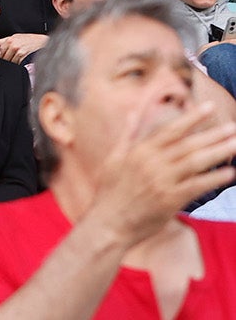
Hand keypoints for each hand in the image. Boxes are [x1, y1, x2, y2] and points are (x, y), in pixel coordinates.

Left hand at [0, 32, 49, 63]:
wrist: (43, 42)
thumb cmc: (31, 40)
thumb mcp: (17, 37)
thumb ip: (5, 41)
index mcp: (10, 39)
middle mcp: (13, 45)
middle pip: (2, 56)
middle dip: (3, 59)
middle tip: (6, 60)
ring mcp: (18, 52)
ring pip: (8, 61)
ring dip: (10, 63)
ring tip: (15, 61)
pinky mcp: (24, 58)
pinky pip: (15, 64)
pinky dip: (16, 65)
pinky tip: (19, 63)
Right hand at [86, 102, 235, 248]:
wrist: (108, 222)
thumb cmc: (109, 191)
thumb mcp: (113, 159)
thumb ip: (126, 135)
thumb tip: (131, 113)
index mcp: (139, 151)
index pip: (171, 129)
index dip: (192, 118)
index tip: (209, 107)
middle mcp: (151, 162)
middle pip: (188, 144)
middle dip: (213, 135)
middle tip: (233, 127)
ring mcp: (161, 181)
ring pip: (195, 162)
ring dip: (218, 152)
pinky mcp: (169, 200)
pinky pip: (197, 186)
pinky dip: (214, 179)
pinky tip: (230, 173)